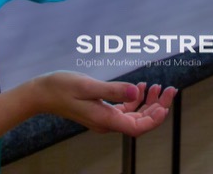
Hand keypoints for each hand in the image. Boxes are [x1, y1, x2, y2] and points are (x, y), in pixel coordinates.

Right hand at [32, 72, 176, 136]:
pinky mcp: (101, 111)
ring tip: (157, 86)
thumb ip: (112, 90)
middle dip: (158, 107)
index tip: (166, 102)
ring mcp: (104, 118)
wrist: (42, 93)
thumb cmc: (61, 87)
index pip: (138, 127)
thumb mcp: (88, 86)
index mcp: (105, 120)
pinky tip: (139, 87)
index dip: (156, 118)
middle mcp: (107, 122)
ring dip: (148, 103)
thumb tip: (134, 91)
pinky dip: (135, 99)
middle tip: (170, 89)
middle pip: (140, 121)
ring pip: (134, 115)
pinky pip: (124, 110)